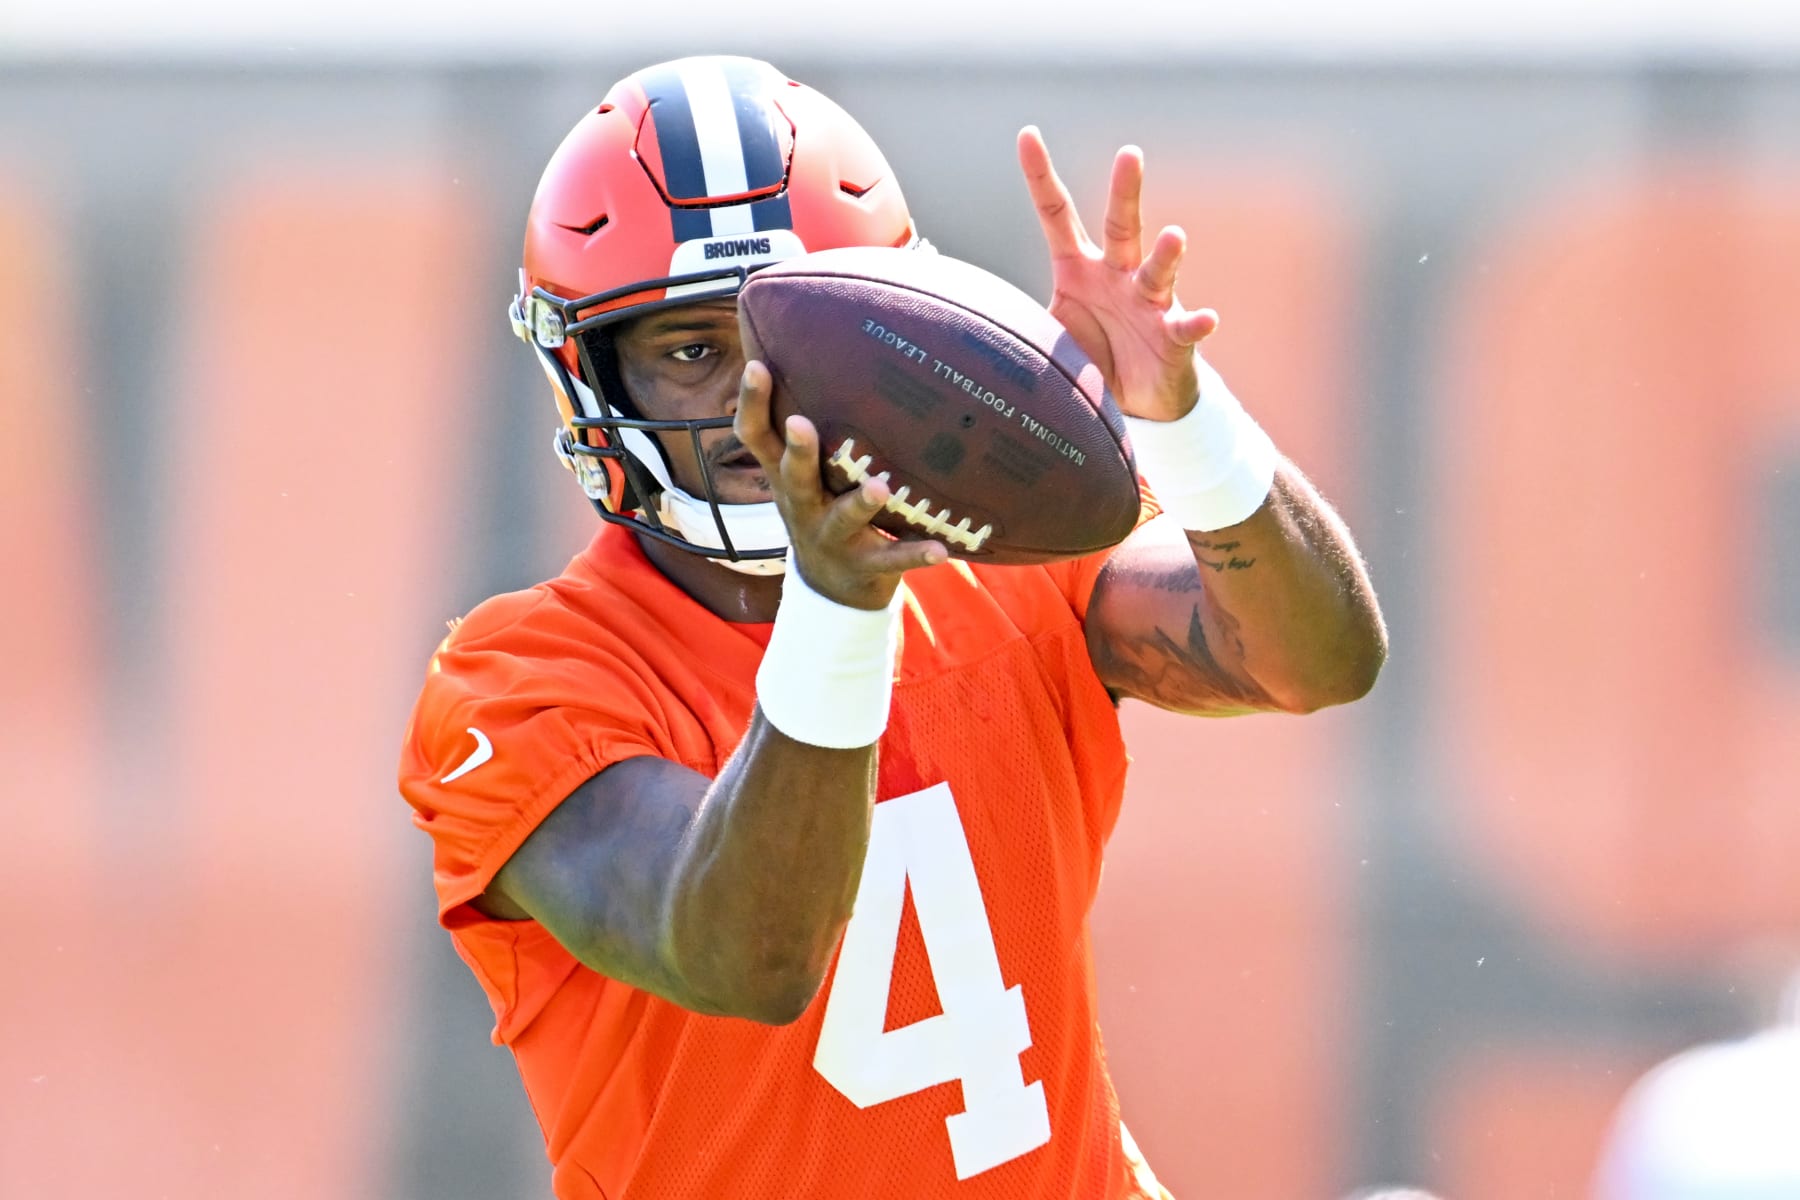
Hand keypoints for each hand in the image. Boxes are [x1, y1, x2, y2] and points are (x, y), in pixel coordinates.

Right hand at [733, 361, 947, 608]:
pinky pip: (891, 559)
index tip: (756, 366)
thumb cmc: (821, 509)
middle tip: (801, 423)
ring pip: (843, 519)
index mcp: (784, 478)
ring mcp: (832, 537)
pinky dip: (914, 554)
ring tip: (880, 487)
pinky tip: (940, 550)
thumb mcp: (804, 475)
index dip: (752, 404)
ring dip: (860, 503)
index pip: (756, 438)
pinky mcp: (865, 565)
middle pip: (794, 478)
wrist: (830, 589)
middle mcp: (802, 505)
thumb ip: (806, 433)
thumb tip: (816, 351)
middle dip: (799, 451)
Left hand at [1017, 126, 1217, 421]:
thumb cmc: (1089, 359)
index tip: (1028, 135)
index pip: (1057, 213)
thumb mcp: (1046, 337)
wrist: (1135, 401)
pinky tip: (1204, 319)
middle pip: (1122, 226)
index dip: (1041, 176)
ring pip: (1157, 271)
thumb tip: (963, 325)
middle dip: (1126, 191)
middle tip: (1130, 154)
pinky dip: (1196, 324)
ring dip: (1167, 255)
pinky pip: (1185, 328)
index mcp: (1077, 268)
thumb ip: (1016, 323)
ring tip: (1174, 237)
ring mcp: (1149, 303)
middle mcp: (1116, 275)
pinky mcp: (1173, 337)